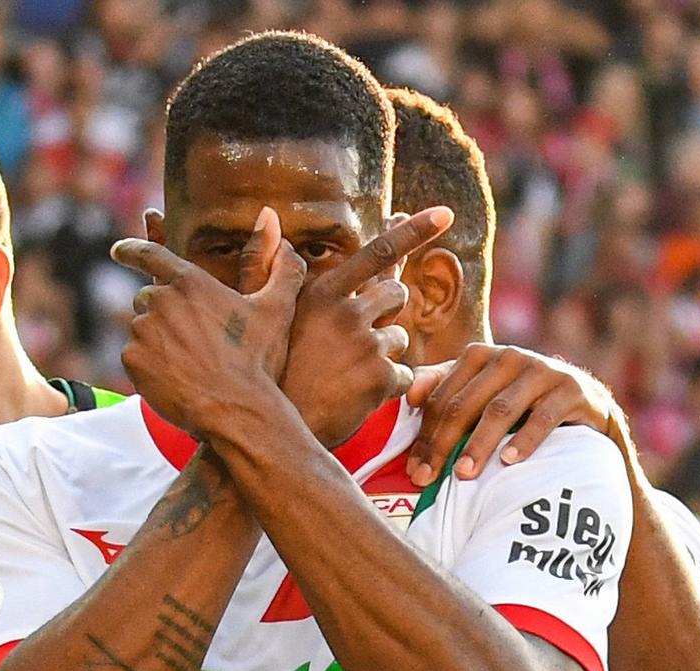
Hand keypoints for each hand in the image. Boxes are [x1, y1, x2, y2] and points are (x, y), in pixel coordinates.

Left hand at [110, 207, 305, 438]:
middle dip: (164, 314)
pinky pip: (133, 356)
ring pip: (141, 329)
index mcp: (190, 281)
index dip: (131, 249)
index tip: (118, 250)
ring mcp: (142, 330)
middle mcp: (160, 300)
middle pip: (149, 298)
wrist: (235, 410)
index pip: (150, 254)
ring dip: (157, 341)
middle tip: (193, 342)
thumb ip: (282, 269)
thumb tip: (282, 233)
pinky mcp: (131, 359)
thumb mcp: (276, 311)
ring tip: (188, 364)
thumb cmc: (256, 360)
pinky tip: (175, 377)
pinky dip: (148, 365)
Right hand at [281, 207, 452, 446]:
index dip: (413, 231)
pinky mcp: (380, 380)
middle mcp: (347, 313)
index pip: (377, 252)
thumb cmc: (261, 369)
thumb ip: (266, 262)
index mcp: (322, 291)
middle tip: (355, 335)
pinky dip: (388, 386)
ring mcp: (366, 346)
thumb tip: (269, 214)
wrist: (268, 427)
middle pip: (396, 293)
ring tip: (344, 372)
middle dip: (386, 308)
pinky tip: (356, 396)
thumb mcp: (254, 311)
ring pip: (399, 337)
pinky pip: (405, 375)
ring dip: (381, 352)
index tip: (445, 213)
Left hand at [405, 344, 623, 485]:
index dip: (425, 434)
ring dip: (479, 444)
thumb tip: (409, 396)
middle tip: (428, 479)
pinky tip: (510, 461)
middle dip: (443, 444)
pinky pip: (543, 417)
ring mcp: (541, 371)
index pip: (442, 397)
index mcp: (479, 355)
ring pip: (500, 410)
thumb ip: (445, 387)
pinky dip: (526, 440)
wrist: (583, 401)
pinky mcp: (570, 390)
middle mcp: (508, 357)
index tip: (413, 470)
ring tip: (464, 474)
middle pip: (465, 404)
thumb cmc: (520, 401)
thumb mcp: (482, 391)